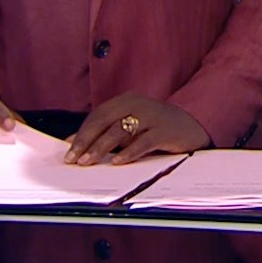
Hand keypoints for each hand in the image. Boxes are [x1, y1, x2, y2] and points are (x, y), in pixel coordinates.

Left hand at [66, 93, 210, 165]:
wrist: (192, 126)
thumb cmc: (156, 128)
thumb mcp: (132, 126)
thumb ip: (108, 133)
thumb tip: (75, 146)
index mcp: (126, 100)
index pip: (98, 115)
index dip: (81, 133)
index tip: (68, 151)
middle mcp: (138, 104)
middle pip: (105, 120)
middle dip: (86, 140)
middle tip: (74, 159)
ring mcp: (152, 116)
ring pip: (120, 130)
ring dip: (101, 147)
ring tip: (89, 161)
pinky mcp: (165, 130)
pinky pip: (143, 141)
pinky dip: (129, 152)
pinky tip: (117, 162)